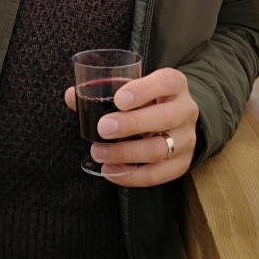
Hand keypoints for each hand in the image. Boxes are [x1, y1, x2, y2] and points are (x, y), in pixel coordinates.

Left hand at [64, 67, 198, 186]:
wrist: (175, 118)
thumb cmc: (146, 99)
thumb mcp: (133, 88)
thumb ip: (103, 90)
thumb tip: (71, 96)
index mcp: (175, 84)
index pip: (166, 82)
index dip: (144, 90)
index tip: (119, 99)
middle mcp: (186, 110)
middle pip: (165, 118)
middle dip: (132, 124)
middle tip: (103, 128)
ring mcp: (187, 139)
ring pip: (160, 149)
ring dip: (125, 153)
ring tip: (98, 152)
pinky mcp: (182, 163)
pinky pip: (158, 174)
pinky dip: (132, 176)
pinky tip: (110, 170)